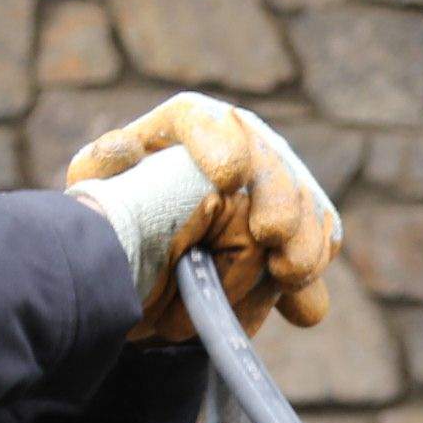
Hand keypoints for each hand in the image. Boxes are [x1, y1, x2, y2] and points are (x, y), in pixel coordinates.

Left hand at [63, 94, 342, 334]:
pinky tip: (302, 302)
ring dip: (304, 238)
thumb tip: (126, 149)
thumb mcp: (102, 190)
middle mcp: (241, 144)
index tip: (226, 177)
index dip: (216, 142)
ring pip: (303, 201)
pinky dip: (313, 269)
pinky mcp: (299, 228)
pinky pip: (320, 240)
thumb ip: (107, 167)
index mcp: (184, 128)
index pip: (198, 121)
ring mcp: (276, 185)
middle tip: (270, 232)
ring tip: (289, 271)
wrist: (153, 264)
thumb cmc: (122, 216)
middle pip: (266, 157)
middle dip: (276, 194)